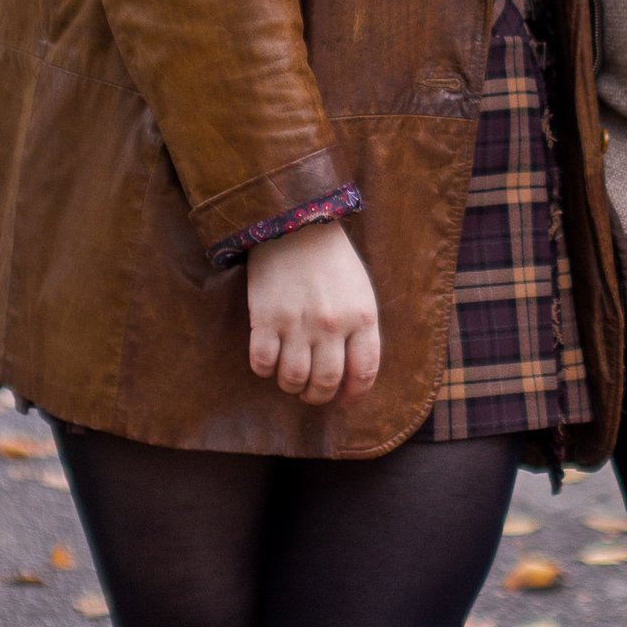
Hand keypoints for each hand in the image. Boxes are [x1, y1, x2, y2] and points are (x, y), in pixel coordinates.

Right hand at [245, 220, 380, 403]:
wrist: (295, 225)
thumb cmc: (331, 260)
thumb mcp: (360, 291)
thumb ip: (360, 329)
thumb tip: (352, 371)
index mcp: (362, 317)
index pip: (364, 372)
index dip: (355, 394)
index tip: (345, 401)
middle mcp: (332, 325)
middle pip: (326, 382)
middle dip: (318, 396)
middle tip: (311, 393)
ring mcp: (297, 323)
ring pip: (293, 378)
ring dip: (291, 386)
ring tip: (290, 379)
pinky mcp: (266, 318)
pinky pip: (262, 363)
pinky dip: (264, 370)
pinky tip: (268, 361)